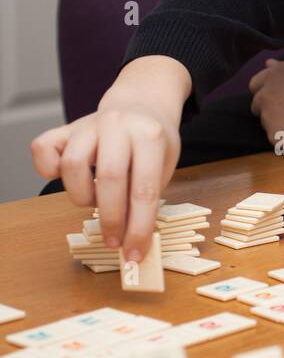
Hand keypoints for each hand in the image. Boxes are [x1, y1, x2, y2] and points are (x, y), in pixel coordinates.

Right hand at [31, 103, 180, 261]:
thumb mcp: (165, 164)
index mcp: (150, 135)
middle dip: (111, 220)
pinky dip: (48, 170)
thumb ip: (148, 196)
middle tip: (113, 242)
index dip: (139, 227)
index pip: (144, 189)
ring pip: (72, 165)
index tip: (134, 253)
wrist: (140, 104)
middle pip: (109, 178)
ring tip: (96, 201)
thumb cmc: (153, 142)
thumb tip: (131, 240)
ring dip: (82, 196)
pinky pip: (43, 149)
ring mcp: (88, 124)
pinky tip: (68, 180)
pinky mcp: (65, 129)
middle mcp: (117, 125)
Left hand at [248, 58, 283, 149]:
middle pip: (256, 106)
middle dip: (271, 109)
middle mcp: (266, 95)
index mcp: (273, 76)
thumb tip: (268, 64)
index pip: (255, 85)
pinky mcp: (275, 137)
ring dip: (280, 124)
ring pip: (266, 123)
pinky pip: (275, 139)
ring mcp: (269, 117)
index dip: (268, 92)